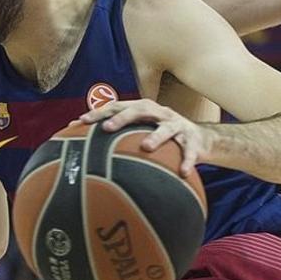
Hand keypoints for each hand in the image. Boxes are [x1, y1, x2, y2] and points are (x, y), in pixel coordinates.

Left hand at [77, 99, 209, 176]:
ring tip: (146, 147)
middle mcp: (160, 113)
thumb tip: (84, 142)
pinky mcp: (193, 142)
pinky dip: (186, 161)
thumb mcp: (141, 129)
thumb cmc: (161, 134)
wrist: (200, 139)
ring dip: (156, 136)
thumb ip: (118, 134)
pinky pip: (189, 151)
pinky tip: (182, 172)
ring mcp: (177, 126)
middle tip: (106, 128)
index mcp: (144, 110)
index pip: (118, 107)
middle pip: (140, 110)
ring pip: (166, 129)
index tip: (80, 120)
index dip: (100, 112)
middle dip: (122, 118)